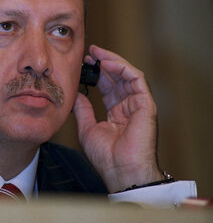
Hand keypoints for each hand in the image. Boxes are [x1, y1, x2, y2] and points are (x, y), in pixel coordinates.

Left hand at [73, 45, 163, 192]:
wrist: (121, 171)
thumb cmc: (106, 157)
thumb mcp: (87, 129)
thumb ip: (83, 110)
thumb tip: (76, 94)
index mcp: (118, 113)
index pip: (109, 87)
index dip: (98, 73)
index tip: (84, 62)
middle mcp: (130, 106)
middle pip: (118, 78)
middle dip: (104, 62)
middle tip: (90, 51)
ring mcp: (139, 104)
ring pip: (128, 74)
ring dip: (112, 60)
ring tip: (96, 52)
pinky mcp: (146, 103)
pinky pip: (136, 78)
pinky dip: (122, 67)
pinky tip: (107, 62)